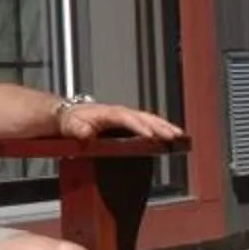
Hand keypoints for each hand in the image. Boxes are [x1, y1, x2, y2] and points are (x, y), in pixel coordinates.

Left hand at [58, 100, 183, 145]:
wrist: (69, 115)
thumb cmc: (71, 121)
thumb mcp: (70, 125)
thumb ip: (78, 129)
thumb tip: (85, 133)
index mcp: (108, 113)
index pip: (127, 118)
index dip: (139, 127)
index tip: (150, 135)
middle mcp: (120, 112)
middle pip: (144, 117)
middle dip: (159, 126)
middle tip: (174, 136)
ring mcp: (126, 117)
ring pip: (149, 119)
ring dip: (164, 127)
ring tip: (179, 136)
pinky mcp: (129, 123)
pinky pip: (148, 124)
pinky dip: (161, 128)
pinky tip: (171, 136)